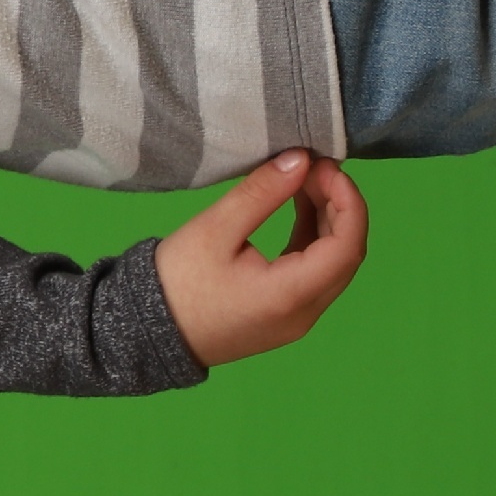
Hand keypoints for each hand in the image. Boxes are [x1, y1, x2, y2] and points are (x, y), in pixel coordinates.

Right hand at [153, 148, 368, 365]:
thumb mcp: (215, 229)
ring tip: (305, 182)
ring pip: (333, 266)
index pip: (347, 246)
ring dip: (328, 222)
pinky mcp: (284, 317)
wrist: (147, 334)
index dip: (347, 201)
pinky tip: (298, 211)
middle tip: (314, 167)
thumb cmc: (178, 281)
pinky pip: (314, 276)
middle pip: (346, 256)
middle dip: (339, 206)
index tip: (326, 166)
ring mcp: (297, 320)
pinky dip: (313, 241)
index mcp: (291, 295)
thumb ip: (262, 193)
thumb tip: (301, 160)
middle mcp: (305, 313)